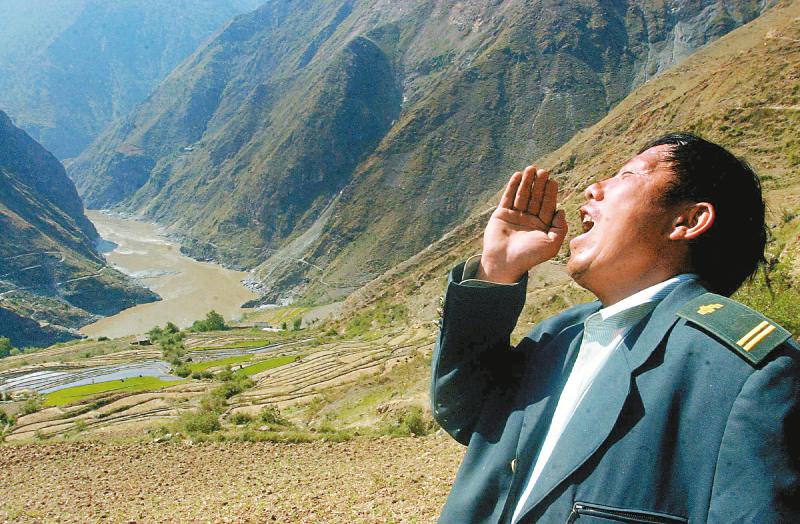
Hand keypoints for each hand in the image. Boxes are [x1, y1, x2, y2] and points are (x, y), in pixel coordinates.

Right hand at [477, 165, 567, 282]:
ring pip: (522, 195)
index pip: (548, 206)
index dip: (550, 193)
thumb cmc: (529, 257)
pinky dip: (512, 186)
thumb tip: (562, 210)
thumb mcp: (551, 245)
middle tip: (543, 171)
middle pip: (536, 198)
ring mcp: (515, 216)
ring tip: (531, 169)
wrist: (504, 263)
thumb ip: (560, 228)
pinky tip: (517, 175)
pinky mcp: (502, 214)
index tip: (552, 181)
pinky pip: (508, 197)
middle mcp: (529, 219)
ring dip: (527, 182)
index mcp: (542, 226)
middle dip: (539, 184)